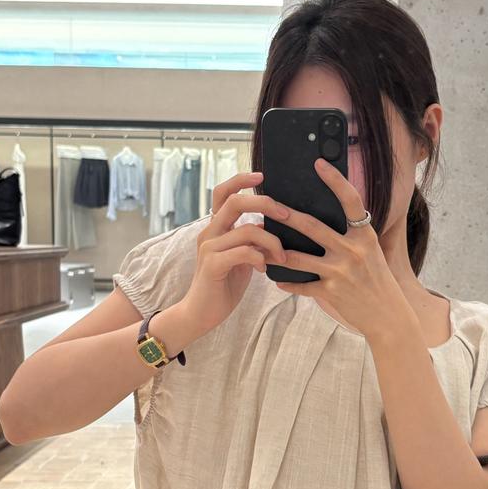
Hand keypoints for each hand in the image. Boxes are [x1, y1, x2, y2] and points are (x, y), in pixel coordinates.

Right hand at [183, 171, 290, 335]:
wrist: (201, 313)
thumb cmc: (223, 284)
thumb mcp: (242, 257)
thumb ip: (252, 239)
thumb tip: (274, 224)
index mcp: (216, 227)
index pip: (223, 192)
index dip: (241, 179)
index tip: (262, 175)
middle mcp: (209, 232)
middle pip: (236, 202)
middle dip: (265, 203)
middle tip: (286, 213)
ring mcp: (209, 247)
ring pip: (247, 229)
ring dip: (272, 241)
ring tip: (281, 256)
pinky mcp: (212, 265)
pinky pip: (243, 252)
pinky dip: (260, 258)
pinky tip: (264, 269)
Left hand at [269, 158, 410, 342]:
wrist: (389, 317)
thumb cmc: (379, 281)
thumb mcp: (372, 251)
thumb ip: (353, 234)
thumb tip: (329, 217)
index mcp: (365, 235)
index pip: (350, 201)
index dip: (335, 180)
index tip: (318, 164)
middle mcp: (353, 250)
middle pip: (312, 226)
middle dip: (286, 215)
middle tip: (267, 205)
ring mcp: (341, 271)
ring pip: (298, 257)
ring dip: (277, 253)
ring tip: (261, 246)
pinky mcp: (331, 292)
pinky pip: (302, 285)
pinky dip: (289, 283)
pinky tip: (277, 281)